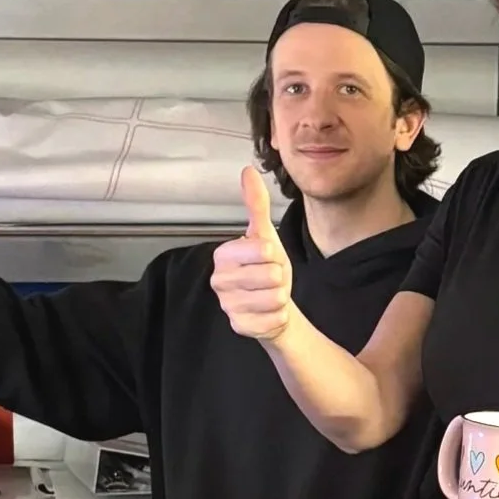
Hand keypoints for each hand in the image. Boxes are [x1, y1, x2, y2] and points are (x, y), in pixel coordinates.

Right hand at [211, 167, 293, 340]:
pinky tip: (269, 312)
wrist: (272, 305)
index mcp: (222, 255)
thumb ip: (256, 204)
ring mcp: (228, 306)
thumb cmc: (266, 269)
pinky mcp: (239, 327)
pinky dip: (279, 316)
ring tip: (270, 294)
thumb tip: (247, 171)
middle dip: (279, 278)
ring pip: (274, 298)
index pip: (263, 250)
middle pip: (270, 275)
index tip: (267, 259)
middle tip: (269, 280)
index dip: (274, 255)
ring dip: (280, 297)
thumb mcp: (265, 235)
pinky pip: (273, 319)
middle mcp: (219, 281)